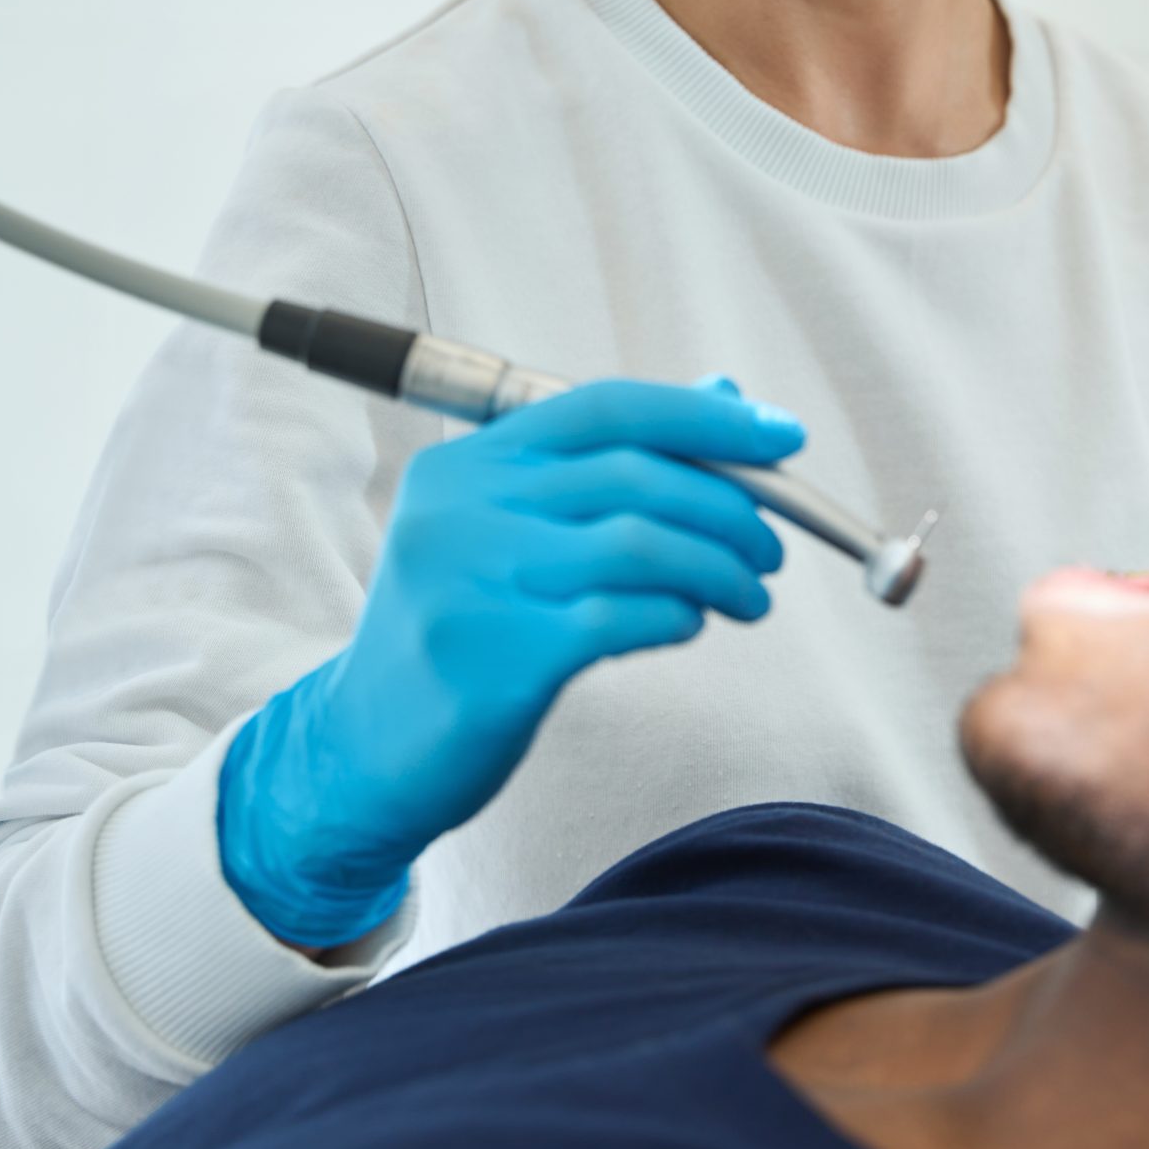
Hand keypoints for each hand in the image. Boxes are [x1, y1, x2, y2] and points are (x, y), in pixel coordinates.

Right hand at [217, 377, 803, 948]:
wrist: (366, 748)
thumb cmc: (462, 632)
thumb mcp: (513, 534)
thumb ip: (607, 468)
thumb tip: (725, 399)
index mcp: (466, 464)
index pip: (606, 408)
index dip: (706, 418)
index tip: (783, 437)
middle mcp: (461, 510)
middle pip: (635, 475)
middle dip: (731, 507)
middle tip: (770, 548)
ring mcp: (471, 584)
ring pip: (640, 545)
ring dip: (720, 568)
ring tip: (750, 596)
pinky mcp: (494, 660)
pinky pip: (622, 619)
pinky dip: (678, 616)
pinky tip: (689, 625)